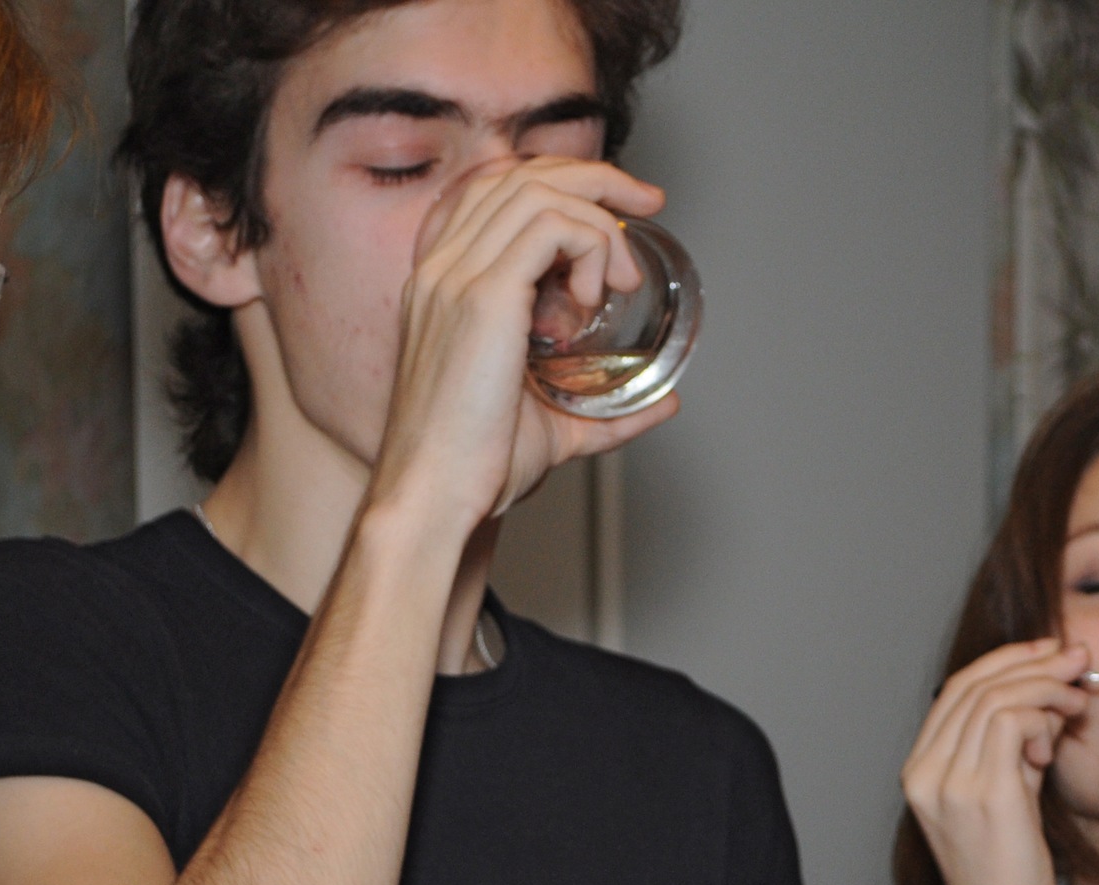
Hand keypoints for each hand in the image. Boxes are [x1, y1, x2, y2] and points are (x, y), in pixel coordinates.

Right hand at [366, 156, 679, 540]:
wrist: (433, 496)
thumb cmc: (475, 466)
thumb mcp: (552, 425)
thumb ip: (607, 412)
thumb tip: (665, 403)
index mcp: (442, 283)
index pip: (493, 189)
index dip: (558, 181)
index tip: (617, 207)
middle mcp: (441, 268)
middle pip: (520, 174)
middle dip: (596, 177)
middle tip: (647, 203)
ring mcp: (456, 277)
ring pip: (540, 192)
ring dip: (598, 222)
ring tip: (619, 278)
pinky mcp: (483, 298)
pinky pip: (552, 229)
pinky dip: (590, 249)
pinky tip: (594, 298)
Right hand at [899, 639, 1090, 884]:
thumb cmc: (1008, 868)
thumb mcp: (1006, 790)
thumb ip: (1015, 742)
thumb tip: (1048, 687)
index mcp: (920, 770)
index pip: (956, 690)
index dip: (1006, 660)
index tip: (1049, 651)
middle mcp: (925, 773)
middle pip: (974, 685)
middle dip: (1032, 662)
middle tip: (1077, 659)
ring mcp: (950, 783)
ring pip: (998, 698)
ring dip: (1047, 689)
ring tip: (1076, 704)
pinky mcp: (985, 794)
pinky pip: (1014, 722)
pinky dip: (1044, 717)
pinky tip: (1057, 740)